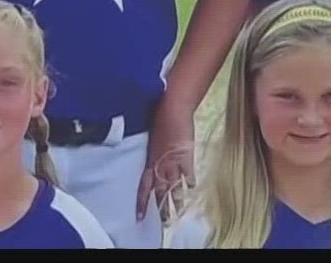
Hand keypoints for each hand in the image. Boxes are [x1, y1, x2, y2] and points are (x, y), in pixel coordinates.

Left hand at [137, 99, 195, 223]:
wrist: (172, 107)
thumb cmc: (157, 118)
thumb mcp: (149, 140)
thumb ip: (149, 154)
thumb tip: (148, 164)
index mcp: (149, 160)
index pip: (144, 187)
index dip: (142, 202)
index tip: (139, 216)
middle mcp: (160, 164)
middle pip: (160, 191)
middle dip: (161, 207)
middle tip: (164, 222)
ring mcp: (174, 161)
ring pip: (175, 186)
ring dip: (177, 200)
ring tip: (178, 212)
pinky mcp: (186, 155)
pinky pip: (188, 174)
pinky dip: (189, 182)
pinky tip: (191, 190)